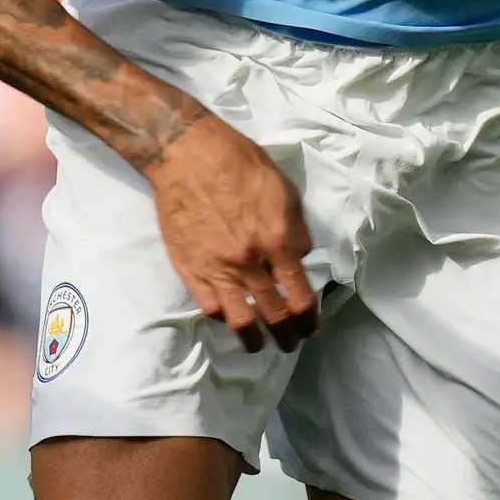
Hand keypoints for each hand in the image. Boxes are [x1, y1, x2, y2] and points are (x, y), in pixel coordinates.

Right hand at [142, 110, 320, 351]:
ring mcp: (217, 269)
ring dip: (254, 340)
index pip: (300, 297)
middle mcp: (249, 263)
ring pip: (240, 322)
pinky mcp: (190, 269)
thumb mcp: (284, 191)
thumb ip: (296, 230)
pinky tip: (229, 316)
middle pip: (275, 316)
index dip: (310, 319)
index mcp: (277, 242)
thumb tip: (301, 258)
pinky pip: (209, 307)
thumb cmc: (239, 164)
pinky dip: (223, 317)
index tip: (311, 325)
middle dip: (288, 336)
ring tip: (258, 344)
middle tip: (292, 342)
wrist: (188, 155)